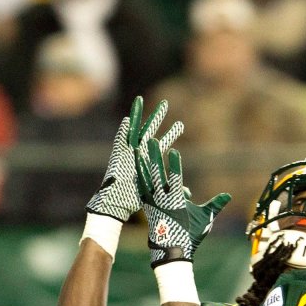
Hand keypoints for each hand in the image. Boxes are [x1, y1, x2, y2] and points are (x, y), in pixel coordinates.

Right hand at [87, 97, 182, 221]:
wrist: (118, 206)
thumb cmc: (137, 201)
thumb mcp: (160, 194)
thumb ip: (173, 190)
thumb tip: (188, 193)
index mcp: (148, 161)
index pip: (162, 143)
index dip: (171, 134)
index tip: (181, 124)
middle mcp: (137, 154)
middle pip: (149, 131)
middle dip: (157, 117)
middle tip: (166, 103)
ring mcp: (126, 154)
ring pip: (133, 131)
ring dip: (137, 115)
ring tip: (140, 99)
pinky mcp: (117, 159)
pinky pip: (119, 142)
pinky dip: (123, 132)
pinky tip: (127, 120)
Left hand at [137, 135, 229, 266]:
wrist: (171, 251)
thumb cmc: (190, 235)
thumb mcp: (205, 219)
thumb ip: (215, 205)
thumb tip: (228, 195)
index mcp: (176, 203)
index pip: (175, 180)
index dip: (175, 165)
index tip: (174, 152)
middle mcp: (162, 201)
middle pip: (157, 175)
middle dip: (155, 158)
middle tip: (152, 142)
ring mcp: (152, 203)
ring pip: (145, 179)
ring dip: (141, 164)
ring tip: (137, 149)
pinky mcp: (146, 206)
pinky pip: (141, 188)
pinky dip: (138, 176)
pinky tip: (135, 167)